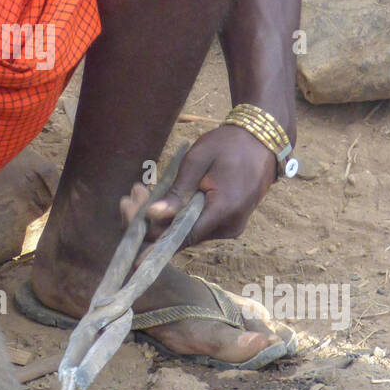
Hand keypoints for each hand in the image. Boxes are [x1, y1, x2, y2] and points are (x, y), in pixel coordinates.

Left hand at [120, 125, 277, 246]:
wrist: (262, 140)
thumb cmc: (228, 144)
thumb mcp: (198, 160)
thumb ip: (177, 191)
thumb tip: (153, 215)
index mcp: (224, 210)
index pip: (183, 237)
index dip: (155, 244)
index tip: (131, 249)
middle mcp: (229, 226)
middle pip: (182, 236)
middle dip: (151, 223)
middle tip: (127, 200)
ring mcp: (231, 227)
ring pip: (188, 232)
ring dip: (162, 218)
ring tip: (138, 192)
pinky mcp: (228, 222)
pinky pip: (198, 225)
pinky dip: (177, 215)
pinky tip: (157, 198)